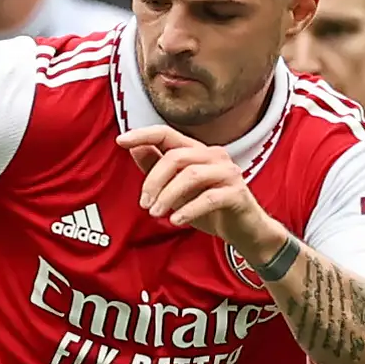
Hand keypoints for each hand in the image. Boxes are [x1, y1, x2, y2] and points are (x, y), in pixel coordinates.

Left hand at [118, 126, 276, 255]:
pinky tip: (175, 221)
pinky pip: (209, 198)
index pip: (167, 133)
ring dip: (168, 195)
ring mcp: (228, 173)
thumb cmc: (208, 208)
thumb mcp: (177, 189)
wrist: (243, 230)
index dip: (143, 134)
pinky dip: (188, 210)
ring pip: (191, 175)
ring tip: (156, 213)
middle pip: (176, 157)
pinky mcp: (237, 193)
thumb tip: (135, 148)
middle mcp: (214, 156)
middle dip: (153, 181)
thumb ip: (157, 168)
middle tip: (144, 204)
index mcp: (197, 151)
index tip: (120, 140)